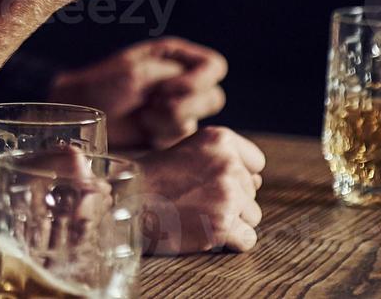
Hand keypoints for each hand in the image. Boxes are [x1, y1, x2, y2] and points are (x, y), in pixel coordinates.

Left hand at [48, 37, 229, 149]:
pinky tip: (144, 129)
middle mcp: (181, 81)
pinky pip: (184, 138)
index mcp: (174, 57)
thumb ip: (169, 74)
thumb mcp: (135, 70)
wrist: (81, 114)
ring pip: (199, 119)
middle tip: (154, 104)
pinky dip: (164, 135)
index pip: (214, 66)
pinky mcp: (170, 132)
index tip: (169, 89)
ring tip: (144, 117)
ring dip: (170, 120)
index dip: (200, 80)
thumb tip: (192, 88)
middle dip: (185, 105)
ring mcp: (178, 108)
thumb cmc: (101, 85)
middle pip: (214, 97)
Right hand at [135, 126, 264, 253]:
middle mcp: (228, 164)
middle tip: (191, 198)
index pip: (255, 162)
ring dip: (229, 220)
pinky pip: (247, 239)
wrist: (122, 203)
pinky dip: (229, 241)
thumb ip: (221, 161)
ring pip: (252, 216)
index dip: (235, 174)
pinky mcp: (224, 225)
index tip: (208, 180)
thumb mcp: (185, 153)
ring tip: (195, 214)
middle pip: (251, 192)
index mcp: (219, 140)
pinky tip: (202, 231)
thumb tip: (258, 181)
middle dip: (230, 200)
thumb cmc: (150, 180)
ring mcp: (227, 195)